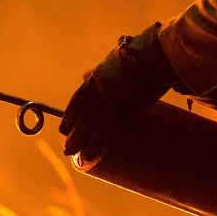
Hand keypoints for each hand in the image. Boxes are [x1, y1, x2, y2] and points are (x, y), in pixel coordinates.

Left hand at [58, 22, 176, 159]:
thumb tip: (83, 75)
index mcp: (91, 84)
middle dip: (74, 140)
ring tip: (85, 157)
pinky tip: (102, 157)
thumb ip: (94, 74)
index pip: (74, 106)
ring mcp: (113, 108)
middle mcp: (98, 98)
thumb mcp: (108, 63)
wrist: (153, 58)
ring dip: (89, 148)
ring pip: (97, 134)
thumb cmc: (133, 57)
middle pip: (82, 124)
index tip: (63, 132)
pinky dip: (108, 148)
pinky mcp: (128, 115)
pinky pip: (115, 137)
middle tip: (69, 151)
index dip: (68, 121)